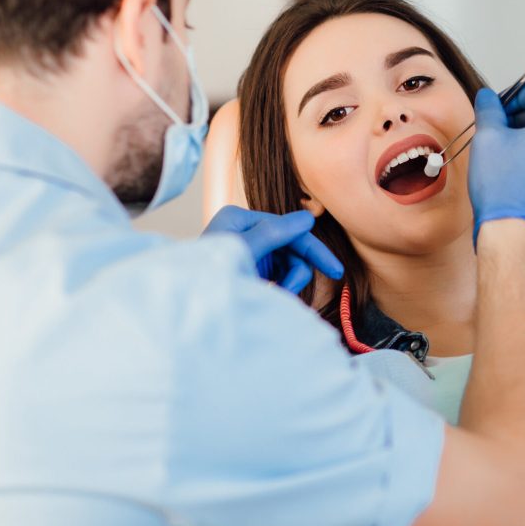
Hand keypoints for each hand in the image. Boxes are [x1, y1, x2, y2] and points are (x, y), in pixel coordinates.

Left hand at [203, 206, 343, 293]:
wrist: (189, 307)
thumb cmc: (209, 276)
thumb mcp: (243, 251)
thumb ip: (273, 233)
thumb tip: (307, 218)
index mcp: (240, 219)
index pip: (289, 229)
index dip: (314, 249)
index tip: (336, 271)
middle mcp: (245, 231)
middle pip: (290, 248)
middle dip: (293, 272)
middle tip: (289, 293)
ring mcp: (248, 251)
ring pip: (287, 265)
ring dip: (285, 283)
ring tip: (269, 295)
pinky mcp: (250, 270)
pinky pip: (278, 277)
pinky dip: (279, 288)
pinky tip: (267, 295)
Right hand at [469, 84, 524, 244]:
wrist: (513, 233)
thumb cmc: (501, 190)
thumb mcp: (486, 138)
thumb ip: (489, 109)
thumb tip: (489, 96)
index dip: (515, 95)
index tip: (500, 108)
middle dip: (522, 117)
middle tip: (499, 131)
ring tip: (507, 154)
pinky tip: (518, 170)